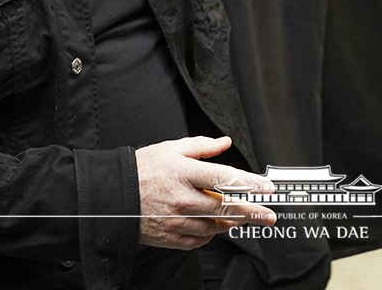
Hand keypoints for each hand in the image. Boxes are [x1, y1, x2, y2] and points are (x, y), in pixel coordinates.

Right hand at [135, 136, 275, 249]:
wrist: (113, 196)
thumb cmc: (141, 170)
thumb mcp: (170, 149)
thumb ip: (201, 146)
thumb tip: (224, 142)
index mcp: (182, 172)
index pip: (223, 177)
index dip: (248, 183)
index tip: (266, 188)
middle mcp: (180, 198)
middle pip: (224, 207)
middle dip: (251, 212)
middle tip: (268, 215)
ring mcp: (175, 220)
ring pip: (214, 227)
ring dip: (231, 223)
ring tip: (241, 217)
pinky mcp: (170, 237)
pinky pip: (199, 240)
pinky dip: (211, 234)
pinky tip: (214, 226)